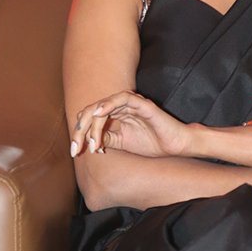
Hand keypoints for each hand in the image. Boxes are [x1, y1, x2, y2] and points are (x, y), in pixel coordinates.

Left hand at [70, 90, 188, 158]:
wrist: (176, 146)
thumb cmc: (153, 143)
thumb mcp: (123, 144)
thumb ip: (107, 139)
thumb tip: (89, 142)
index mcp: (116, 115)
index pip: (91, 119)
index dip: (80, 134)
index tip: (75, 152)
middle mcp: (121, 107)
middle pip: (92, 111)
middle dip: (81, 130)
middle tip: (76, 148)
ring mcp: (131, 104)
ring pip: (103, 106)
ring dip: (92, 123)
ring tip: (89, 139)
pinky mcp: (142, 104)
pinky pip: (122, 99)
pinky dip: (108, 104)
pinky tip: (98, 113)